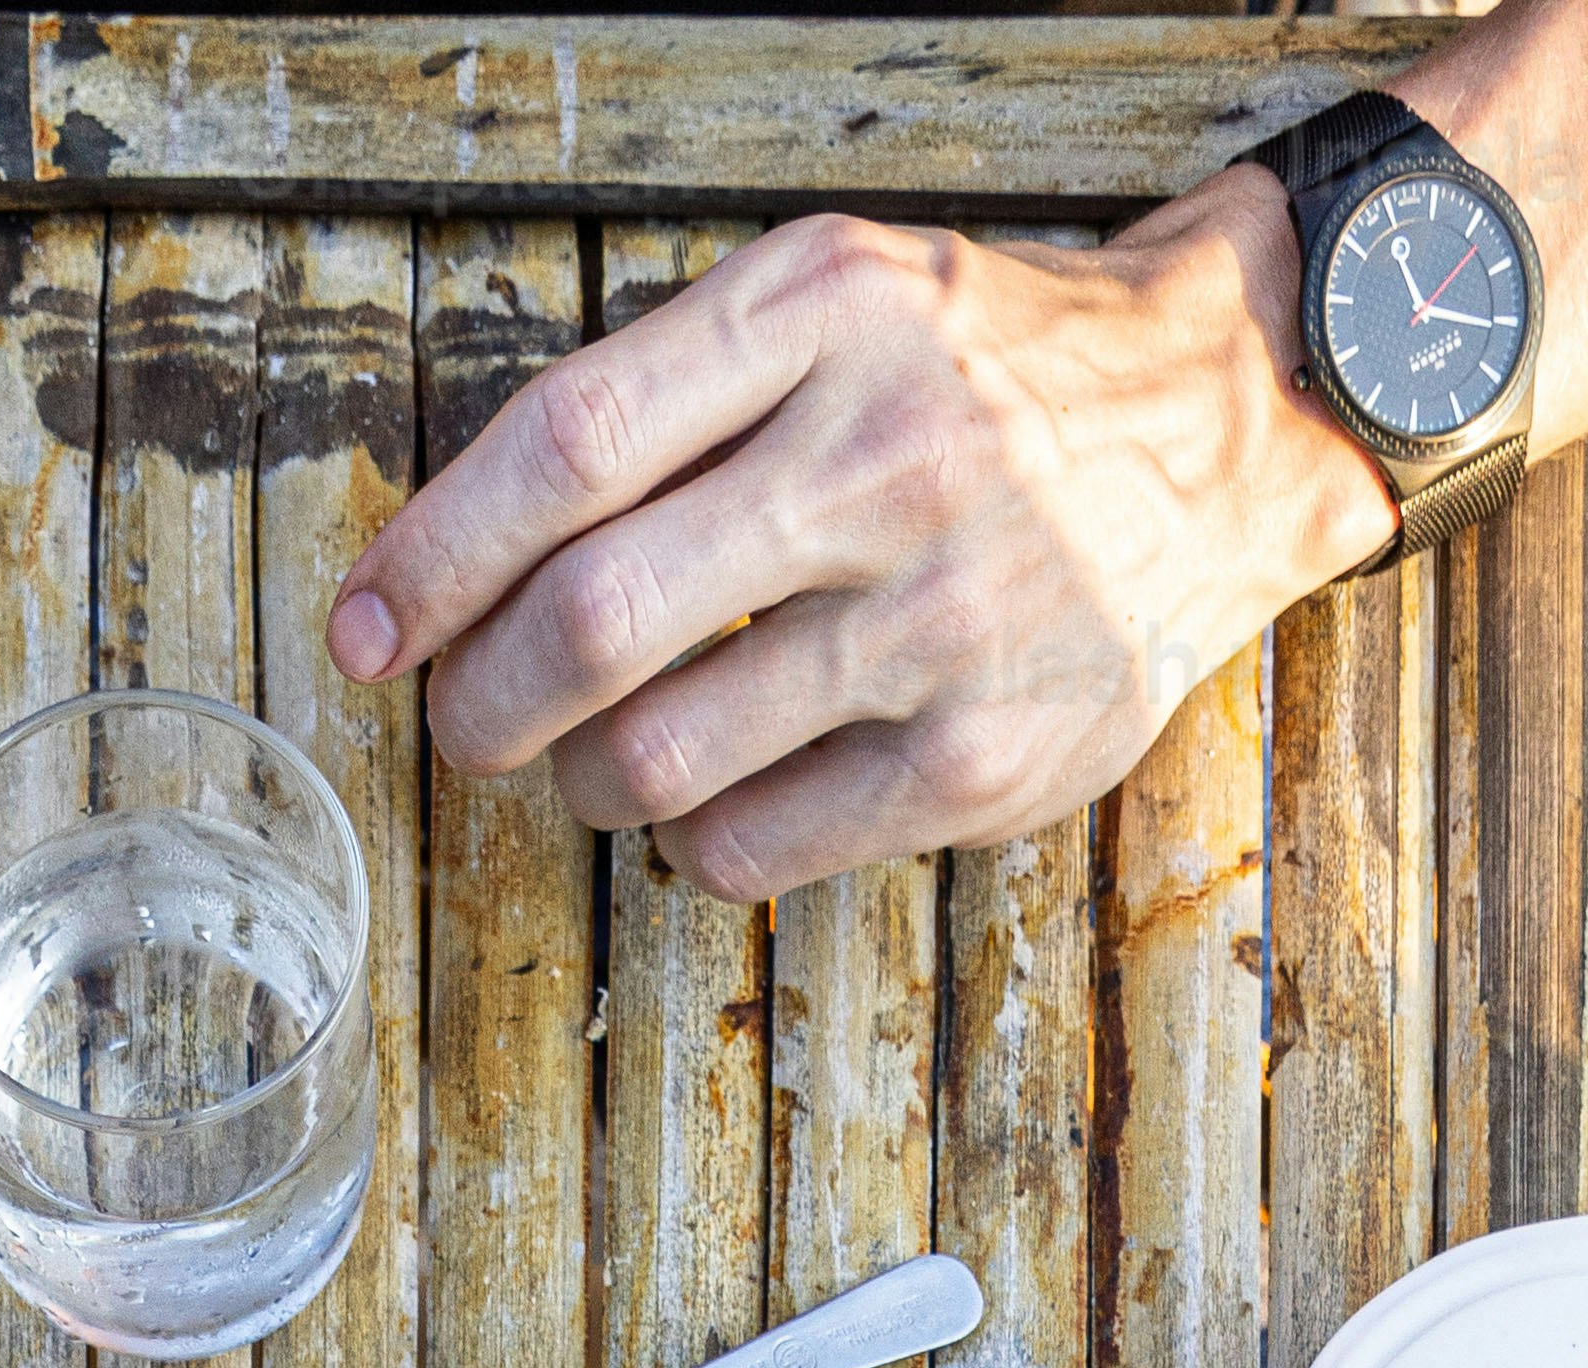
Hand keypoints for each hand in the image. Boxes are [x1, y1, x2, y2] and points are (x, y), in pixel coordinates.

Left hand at [325, 198, 1391, 889]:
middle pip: (589, 623)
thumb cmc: (988, 372)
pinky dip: (689, 843)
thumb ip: (667, 394)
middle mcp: (886, 455)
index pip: (564, 449)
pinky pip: (753, 846)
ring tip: (590, 760)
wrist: (1222, 423)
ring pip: (657, 758)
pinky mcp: (983, 758)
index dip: (430, 561)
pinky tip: (708, 800)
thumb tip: (459, 549)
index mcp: (823, 312)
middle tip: (459, 720)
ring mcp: (942, 618)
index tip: (364, 629)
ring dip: (579, 783)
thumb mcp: (837, 300)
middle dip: (477, 700)